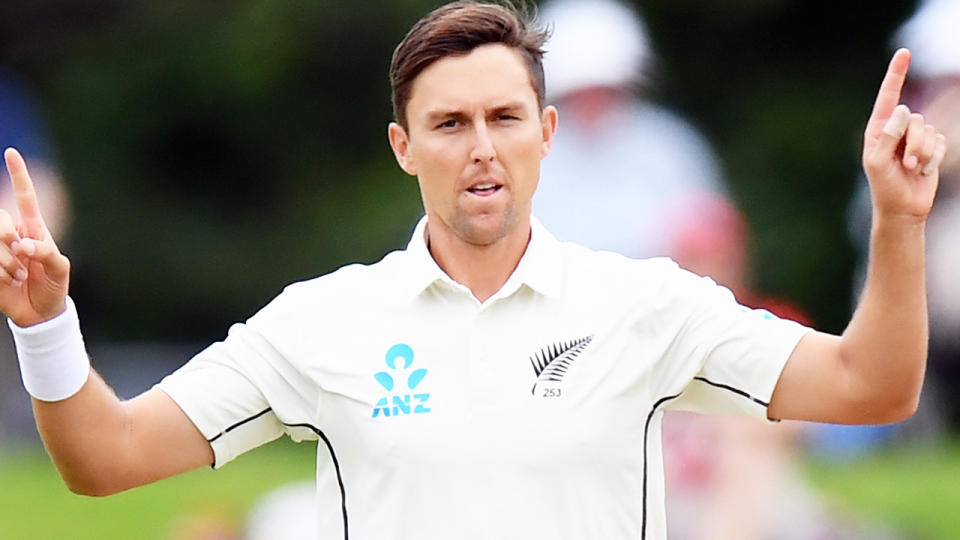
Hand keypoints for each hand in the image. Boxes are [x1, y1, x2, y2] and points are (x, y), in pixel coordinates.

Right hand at [0, 148, 69, 325]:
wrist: (40, 313)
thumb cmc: (54, 286)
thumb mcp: (60, 269)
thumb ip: (45, 253)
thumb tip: (22, 245)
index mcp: (34, 230)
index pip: (25, 198)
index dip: (19, 175)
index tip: (11, 152)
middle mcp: (13, 235)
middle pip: (0, 221)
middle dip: (8, 242)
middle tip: (23, 265)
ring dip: (5, 263)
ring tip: (17, 277)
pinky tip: (7, 283)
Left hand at [862, 49, 947, 222]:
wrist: (902, 208)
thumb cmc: (884, 186)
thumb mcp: (878, 162)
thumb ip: (888, 136)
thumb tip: (902, 110)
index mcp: (878, 129)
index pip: (888, 97)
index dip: (896, 74)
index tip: (904, 53)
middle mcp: (897, 130)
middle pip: (915, 118)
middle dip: (913, 142)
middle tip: (905, 164)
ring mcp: (915, 138)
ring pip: (930, 130)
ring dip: (923, 152)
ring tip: (912, 169)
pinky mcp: (932, 148)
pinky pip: (941, 142)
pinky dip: (934, 158)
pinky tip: (923, 171)